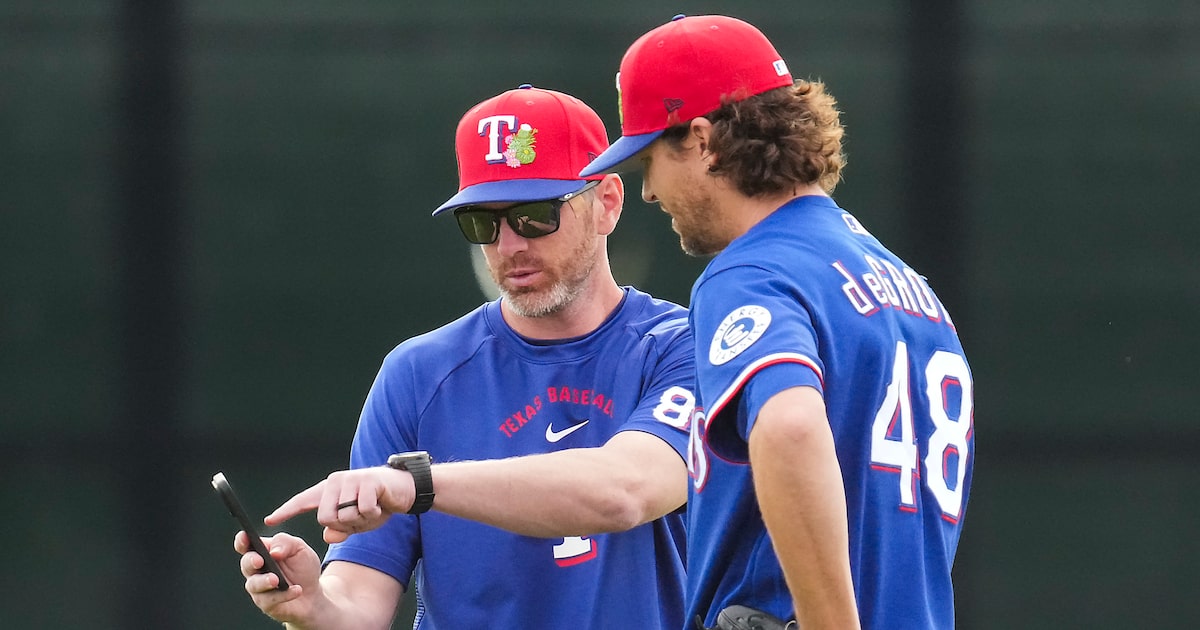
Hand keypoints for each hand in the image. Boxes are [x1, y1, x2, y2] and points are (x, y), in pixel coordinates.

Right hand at [234, 531, 321, 622]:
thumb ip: (285, 543)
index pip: (245, 544)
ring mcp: (259, 589)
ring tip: (276, 579)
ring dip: (264, 581)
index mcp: (260, 552)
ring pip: (254, 585)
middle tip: (260, 560)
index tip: (245, 536)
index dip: (242, 540)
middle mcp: (255, 570)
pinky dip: (284, 594)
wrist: (313, 594)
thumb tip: (274, 551)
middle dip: (251, 561)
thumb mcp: (299, 548)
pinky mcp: (267, 605)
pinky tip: (297, 589)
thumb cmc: (302, 567)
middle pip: (246, 564)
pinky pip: (271, 600)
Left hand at [266, 466, 415, 542]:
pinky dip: (373, 514)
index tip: (269, 520)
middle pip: (325, 518)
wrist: (403, 489)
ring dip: (361, 519)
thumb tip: (328, 535)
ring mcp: (351, 479)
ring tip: (371, 508)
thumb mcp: (356, 522)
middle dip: (343, 525)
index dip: (286, 511)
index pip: (303, 501)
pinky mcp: (367, 481)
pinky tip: (380, 505)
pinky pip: (363, 509)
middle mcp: (335, 482)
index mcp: (328, 491)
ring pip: (345, 515)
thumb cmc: (376, 504)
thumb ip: (340, 530)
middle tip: (359, 517)